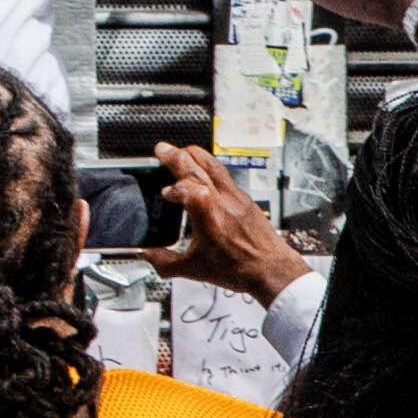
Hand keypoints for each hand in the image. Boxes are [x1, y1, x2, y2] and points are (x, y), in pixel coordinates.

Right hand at [145, 144, 307, 308]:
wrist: (270, 269)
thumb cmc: (238, 267)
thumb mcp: (193, 268)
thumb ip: (164, 261)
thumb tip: (147, 255)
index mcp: (205, 209)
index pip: (182, 185)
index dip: (171, 190)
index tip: (165, 195)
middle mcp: (221, 197)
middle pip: (197, 165)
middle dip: (176, 155)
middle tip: (163, 148)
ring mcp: (236, 196)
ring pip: (214, 165)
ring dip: (196, 156)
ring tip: (184, 151)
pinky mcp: (246, 200)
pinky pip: (226, 176)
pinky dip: (212, 169)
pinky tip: (208, 176)